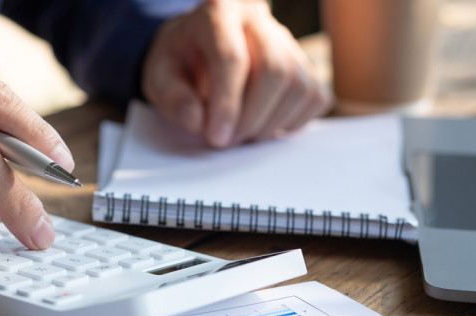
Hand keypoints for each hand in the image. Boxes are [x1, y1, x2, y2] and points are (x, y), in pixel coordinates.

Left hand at [142, 0, 332, 147]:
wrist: (197, 49)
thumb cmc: (179, 63)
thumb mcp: (159, 77)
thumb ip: (173, 98)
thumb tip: (197, 121)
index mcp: (218, 11)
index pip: (232, 57)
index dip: (226, 104)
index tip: (216, 139)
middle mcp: (258, 19)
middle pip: (275, 70)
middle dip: (251, 118)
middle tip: (227, 142)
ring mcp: (287, 40)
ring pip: (299, 86)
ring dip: (270, 124)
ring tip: (241, 135)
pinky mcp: (304, 63)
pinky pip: (315, 97)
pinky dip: (292, 122)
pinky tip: (263, 126)